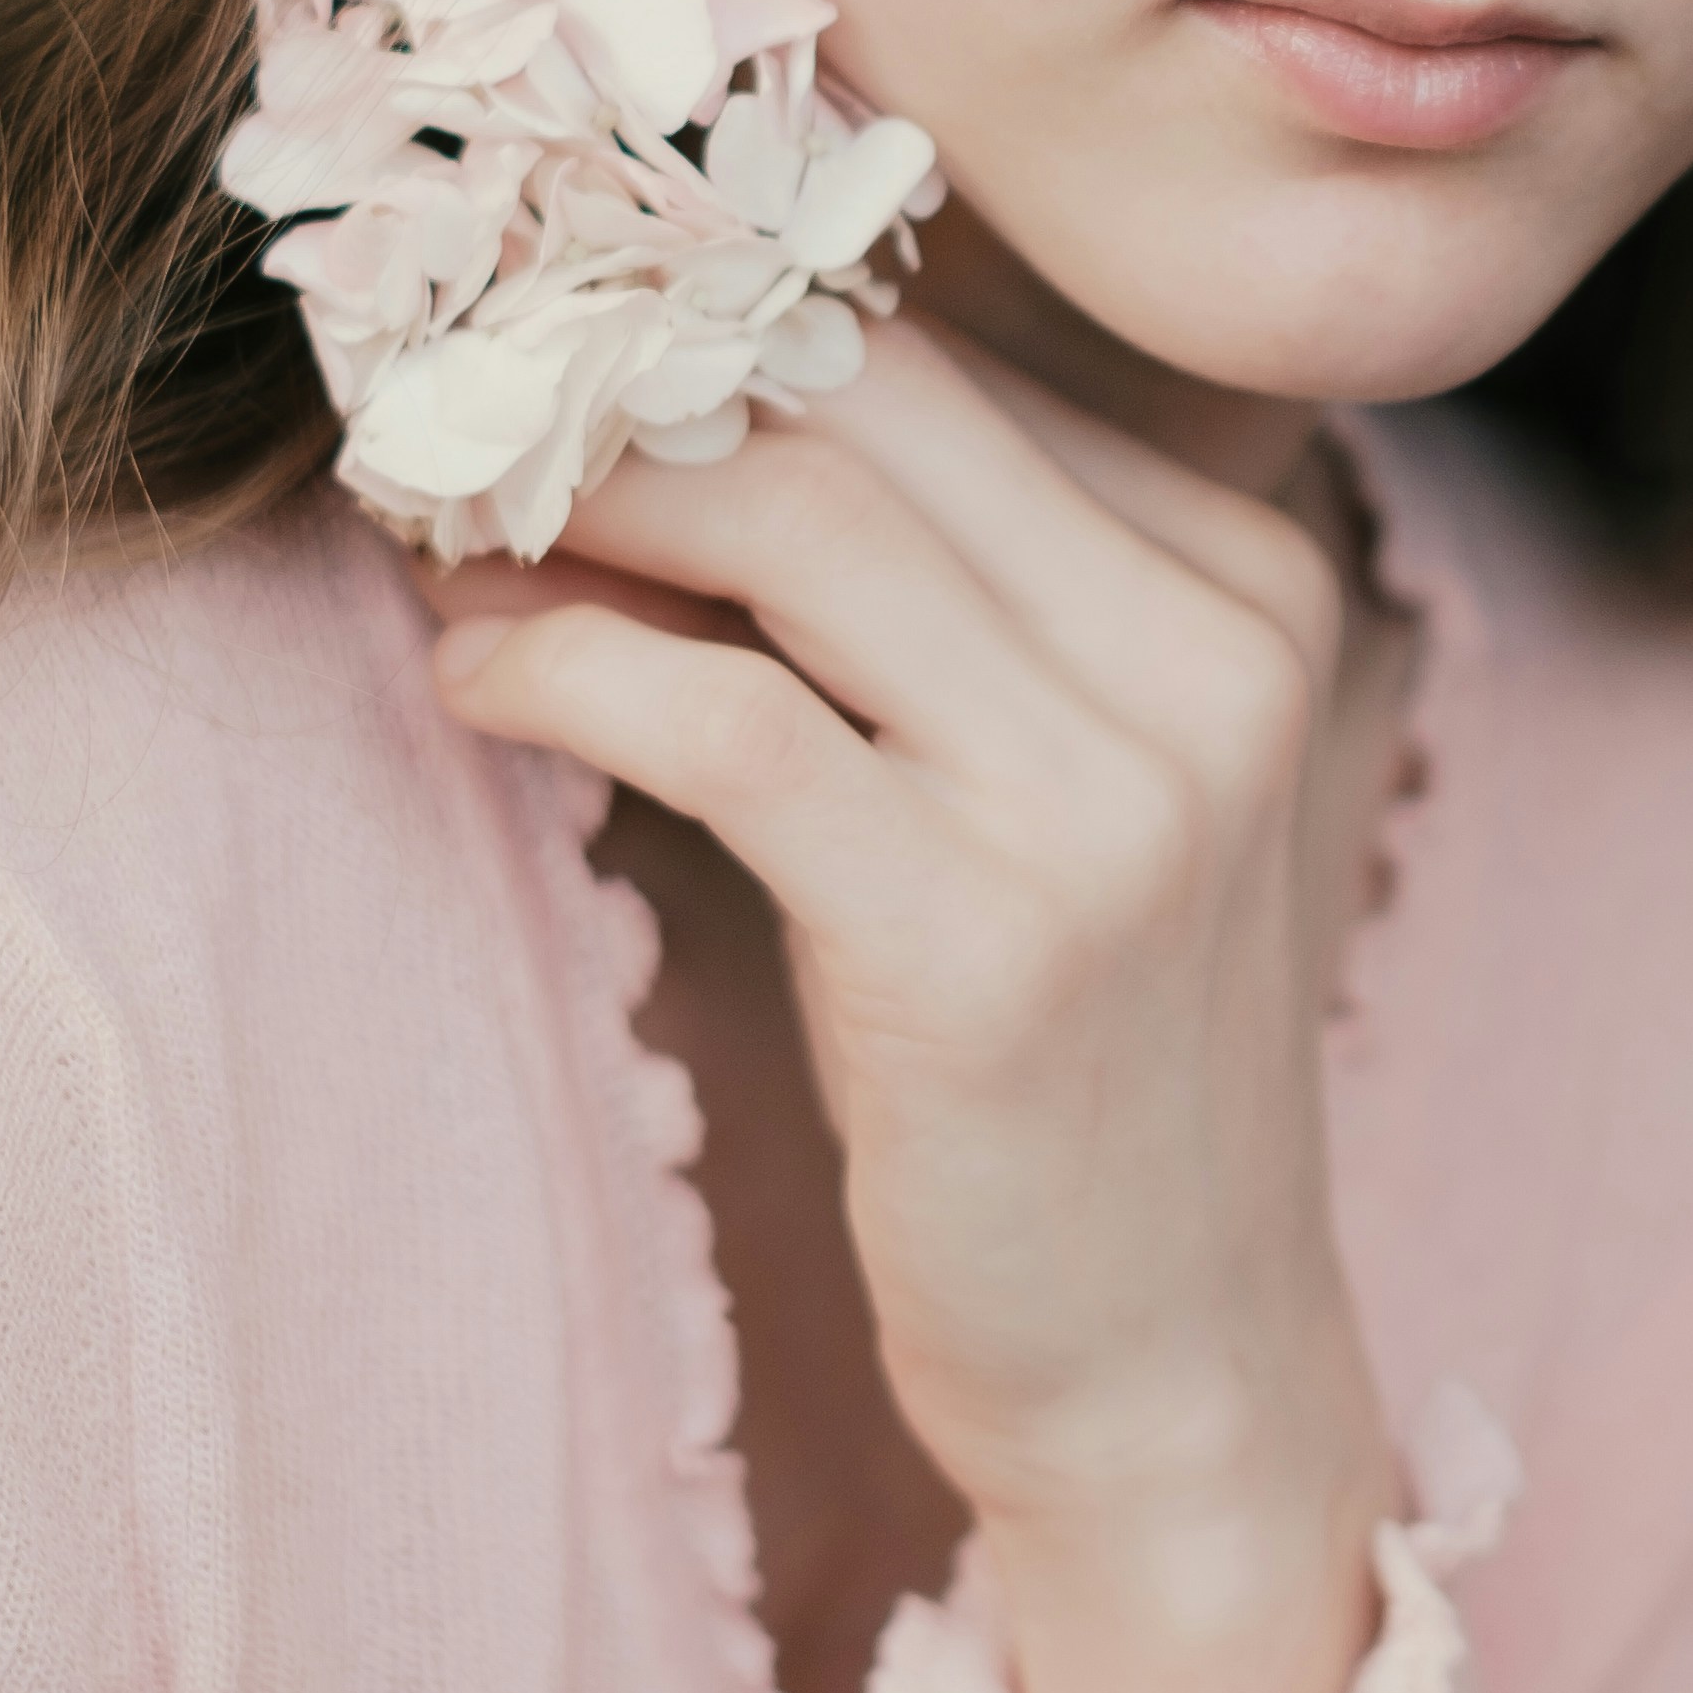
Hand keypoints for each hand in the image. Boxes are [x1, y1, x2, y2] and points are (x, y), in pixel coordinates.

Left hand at [415, 323, 1405, 1692]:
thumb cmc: (1072, 1070)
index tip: (533, 341)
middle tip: (445, 402)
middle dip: (614, 372)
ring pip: (786, 516)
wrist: (1174, 1367)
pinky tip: (479, 679)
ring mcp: (1119, 792)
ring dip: (567, 499)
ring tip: (442, 527)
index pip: (937, 361)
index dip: (705, 324)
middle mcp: (1214, 653)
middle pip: (856, 399)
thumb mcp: (1058, 786)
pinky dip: (562, 666)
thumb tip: (640, 405)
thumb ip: (930, 602)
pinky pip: (723, 716)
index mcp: (1250, 581)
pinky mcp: (986, 933)